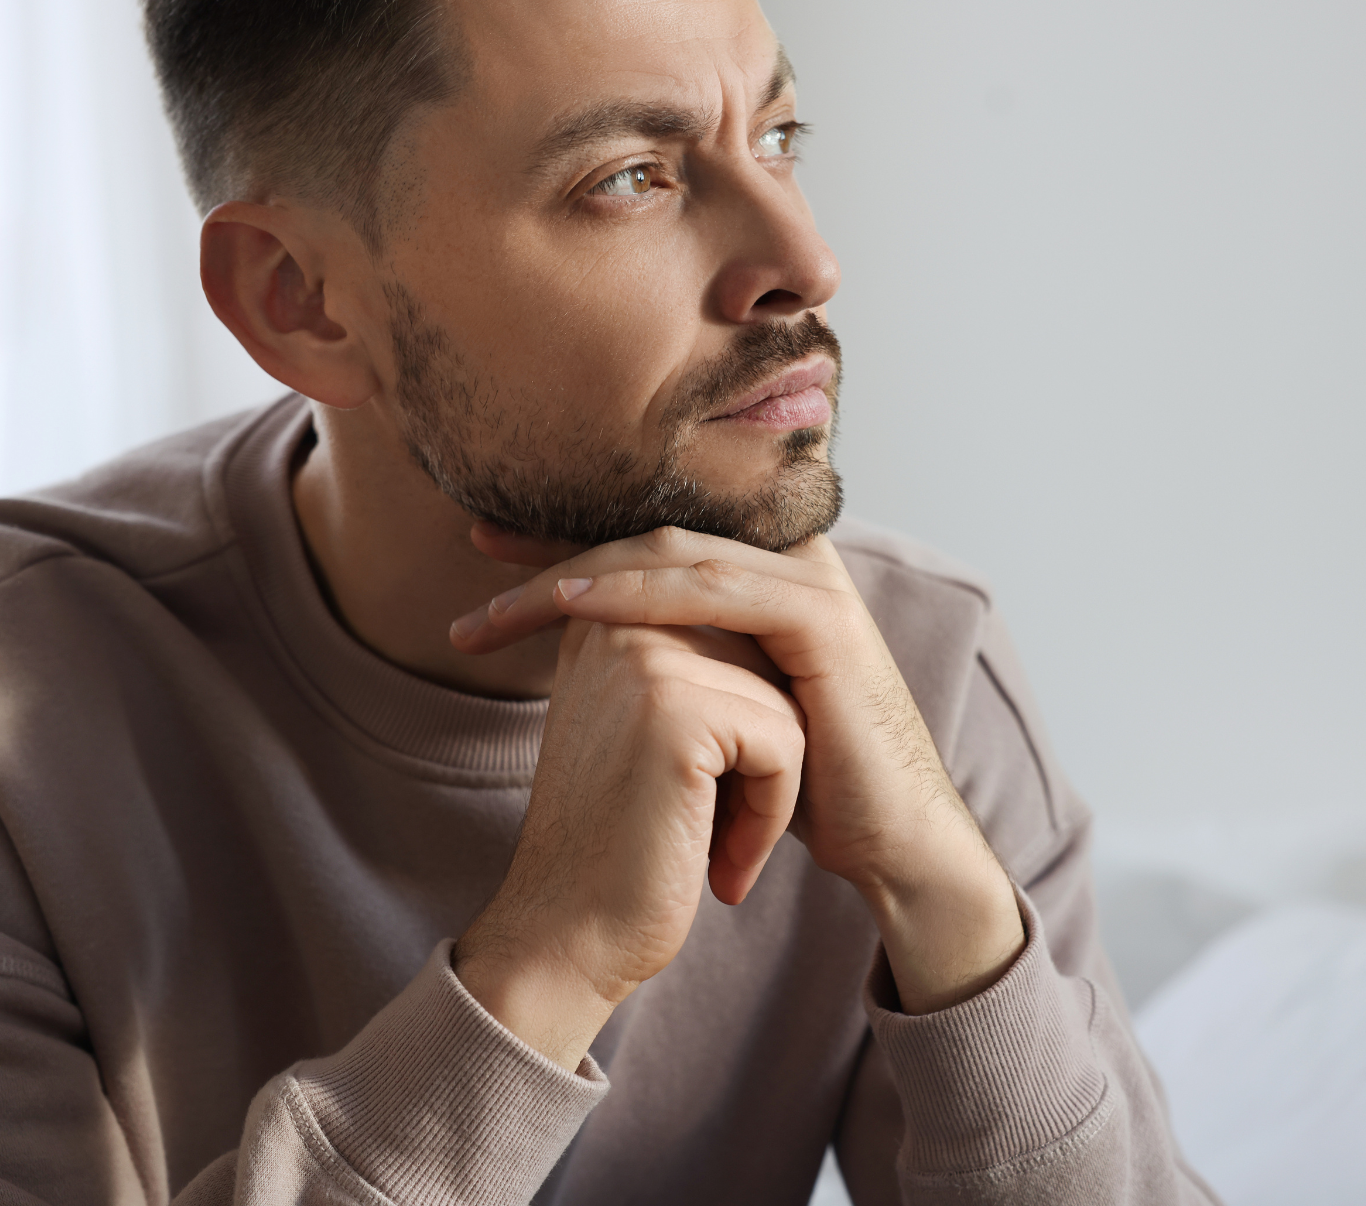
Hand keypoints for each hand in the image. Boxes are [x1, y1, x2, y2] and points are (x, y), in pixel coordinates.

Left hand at [451, 525, 1025, 1017]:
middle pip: (654, 527)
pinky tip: (579, 605)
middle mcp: (790, 558)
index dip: (569, 531)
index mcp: (764, 569)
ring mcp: (811, 581)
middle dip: (559, 540)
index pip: (652, 532)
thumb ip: (675, 657)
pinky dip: (640, 591)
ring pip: (674, 550)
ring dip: (581, 569)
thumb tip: (584, 641)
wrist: (888, 838)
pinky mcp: (822, 620)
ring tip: (506, 596)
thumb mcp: (722, 706)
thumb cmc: (803, 783)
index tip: (484, 544)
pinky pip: (716, 589)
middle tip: (476, 550)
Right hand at [454, 618, 804, 1069]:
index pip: (738, 635)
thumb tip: (776, 630)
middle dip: (757, 754)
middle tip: (701, 827)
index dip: (739, 729)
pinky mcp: (675, 713)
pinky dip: (771, 814)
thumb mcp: (647, 730)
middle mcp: (616, 619)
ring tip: (709, 844)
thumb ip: (692, 662)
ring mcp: (643, 661)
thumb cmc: (622, 846)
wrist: (565, 938)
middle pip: (765, 664)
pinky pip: (786, 743)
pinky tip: (723, 864)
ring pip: (783, 704)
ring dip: (768, 790)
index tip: (683, 797)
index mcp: (607, 615)